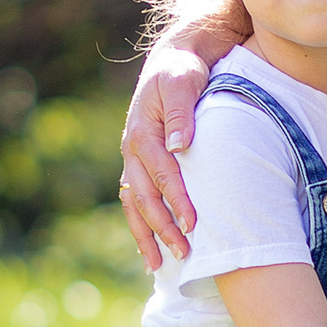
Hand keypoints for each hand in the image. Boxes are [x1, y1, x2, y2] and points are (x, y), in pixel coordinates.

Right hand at [119, 38, 222, 273]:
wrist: (173, 61)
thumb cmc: (183, 71)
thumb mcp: (184, 82)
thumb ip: (181, 112)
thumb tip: (179, 144)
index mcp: (143, 132)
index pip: (161, 173)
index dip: (177, 200)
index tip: (194, 223)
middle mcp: (132, 150)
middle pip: (144, 197)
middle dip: (162, 228)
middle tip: (184, 254)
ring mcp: (133, 160)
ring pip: (134, 205)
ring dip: (146, 235)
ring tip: (158, 264)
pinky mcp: (139, 166)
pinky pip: (135, 202)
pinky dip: (140, 227)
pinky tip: (148, 251)